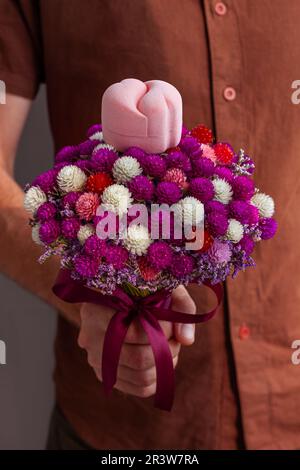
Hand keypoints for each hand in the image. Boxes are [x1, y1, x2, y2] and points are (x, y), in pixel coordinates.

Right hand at [78, 285, 195, 397]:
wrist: (117, 294)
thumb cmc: (141, 287)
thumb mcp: (161, 284)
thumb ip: (180, 305)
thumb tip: (187, 340)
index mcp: (98, 309)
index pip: (135, 332)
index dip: (163, 331)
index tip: (173, 322)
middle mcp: (90, 336)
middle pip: (138, 359)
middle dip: (166, 350)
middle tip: (175, 338)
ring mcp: (95, 358)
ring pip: (141, 377)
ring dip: (165, 365)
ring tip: (170, 347)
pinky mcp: (105, 373)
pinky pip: (138, 388)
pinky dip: (158, 378)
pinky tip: (162, 360)